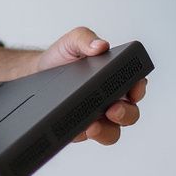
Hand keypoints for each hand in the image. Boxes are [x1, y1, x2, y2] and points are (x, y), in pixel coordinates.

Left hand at [36, 27, 146, 145]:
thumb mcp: (72, 41)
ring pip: (112, 133)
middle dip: (125, 114)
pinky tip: (72, 129)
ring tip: (92, 126)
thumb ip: (86, 38)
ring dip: (106, 131)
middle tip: (112, 110)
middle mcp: (111, 100)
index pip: (137, 85)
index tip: (132, 90)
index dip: (139, 89)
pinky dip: (80, 135)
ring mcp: (97, 117)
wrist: (37, 71)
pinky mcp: (80, 129)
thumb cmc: (62, 56)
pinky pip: (84, 137)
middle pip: (130, 114)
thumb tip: (100, 46)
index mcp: (116, 77)